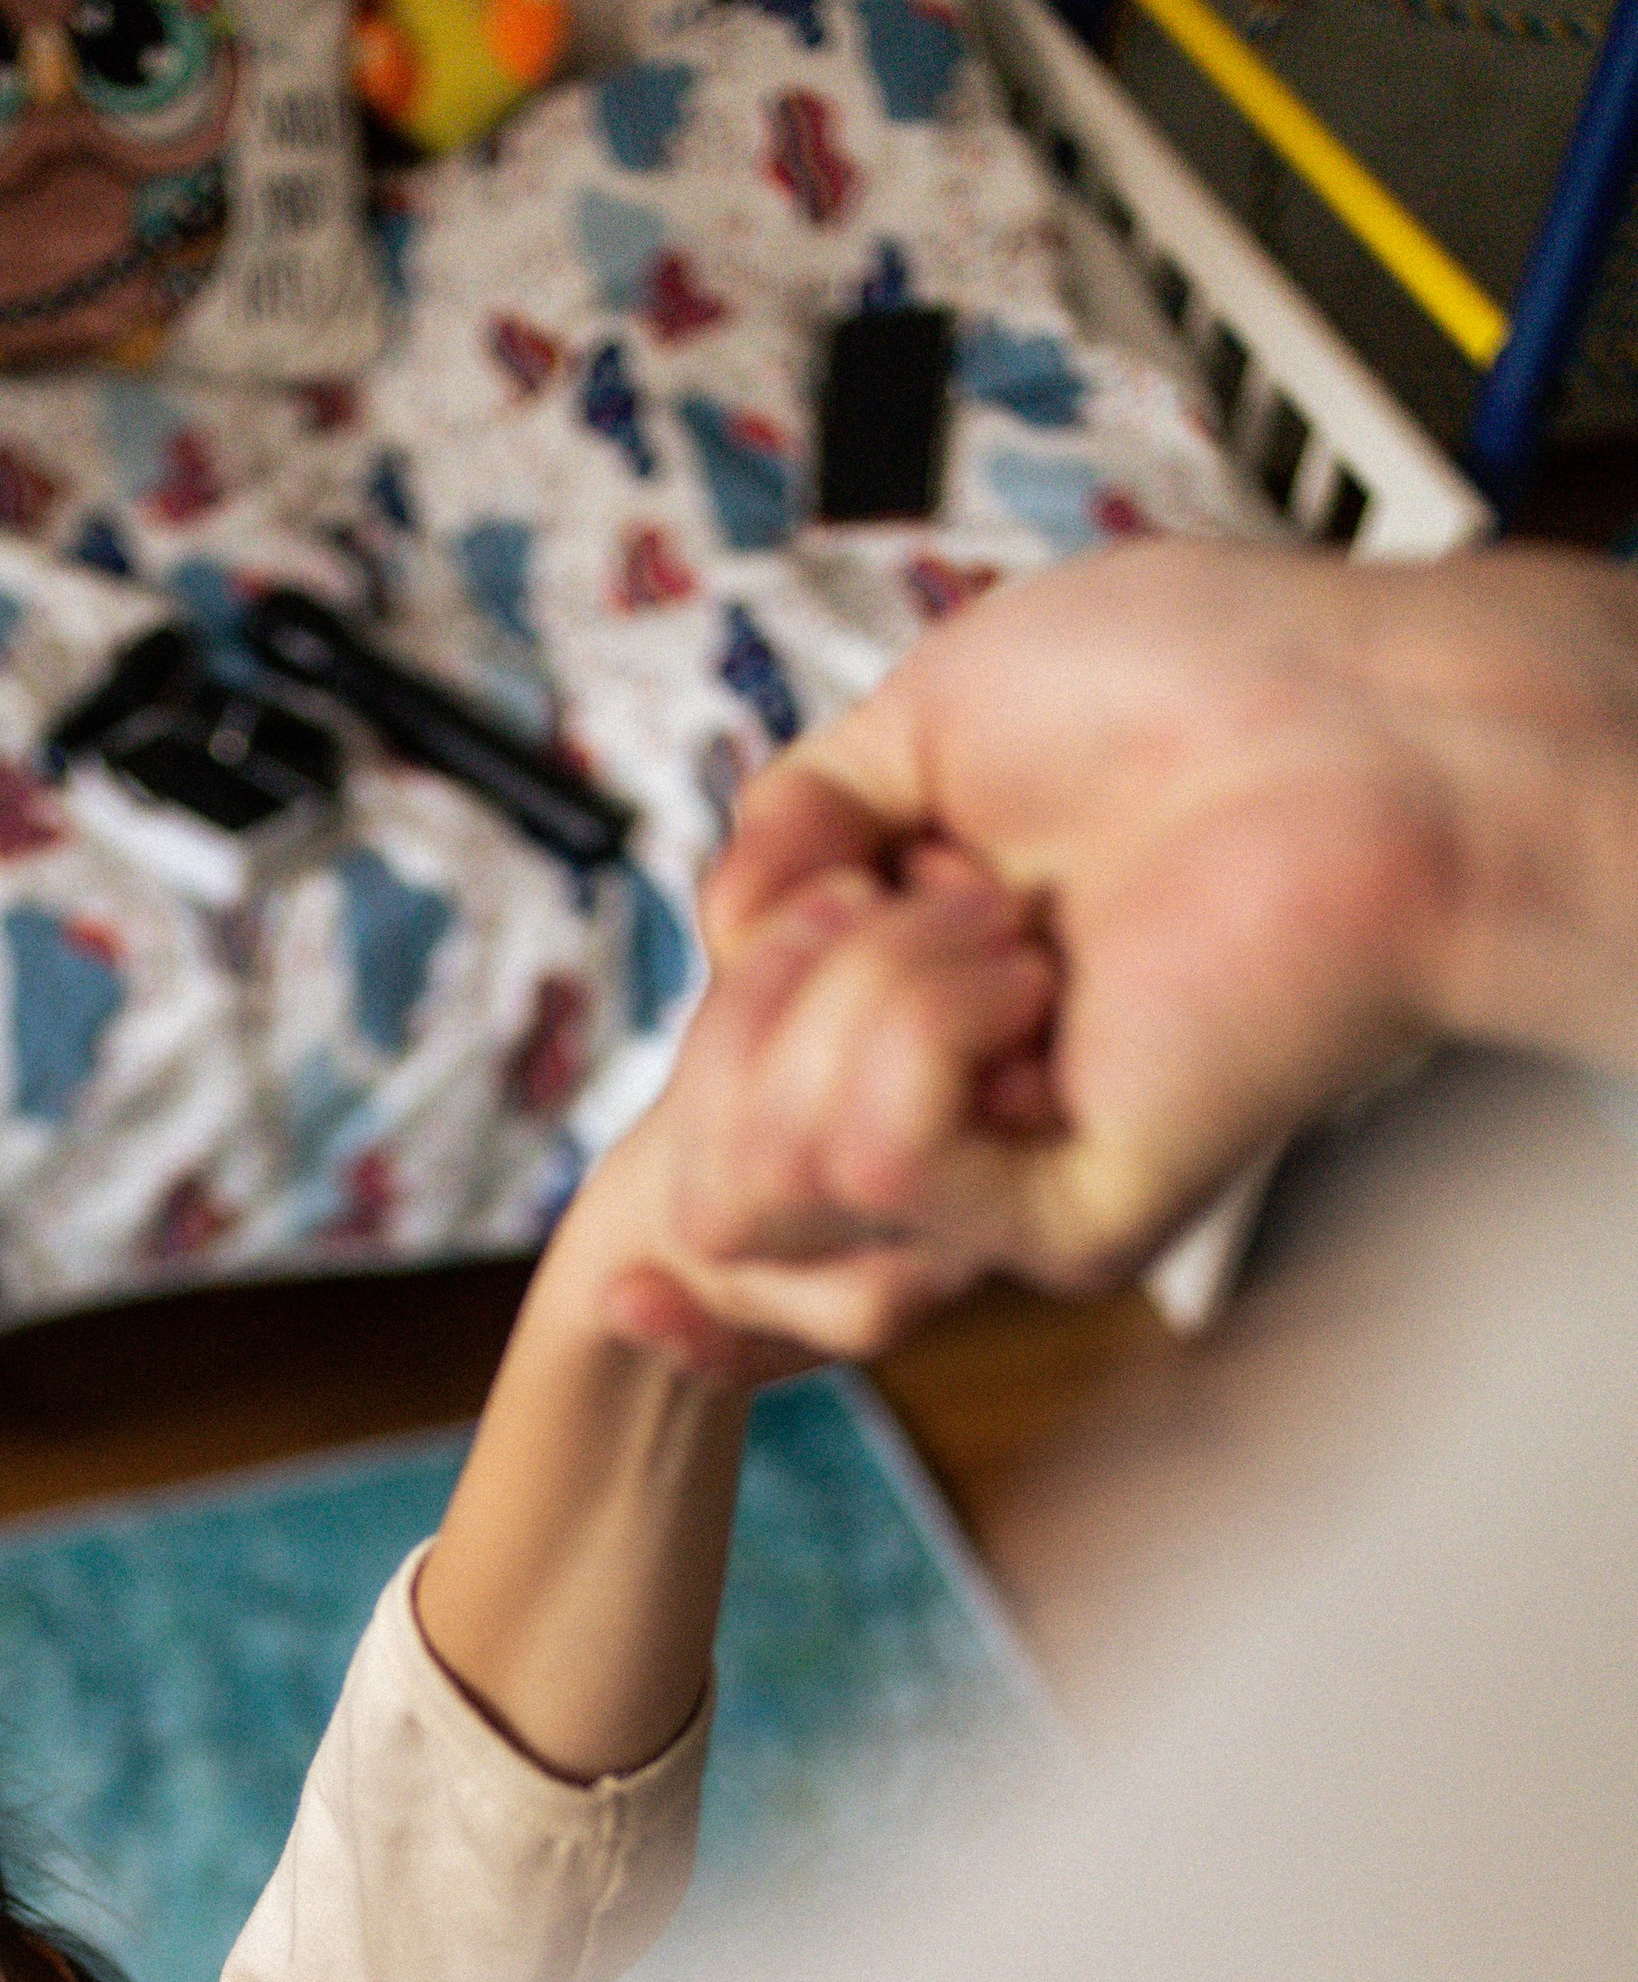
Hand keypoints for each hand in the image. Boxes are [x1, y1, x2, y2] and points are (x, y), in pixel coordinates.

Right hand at [685, 541, 1637, 1306]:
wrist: (1360, 720)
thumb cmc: (1199, 692)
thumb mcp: (918, 726)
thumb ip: (784, 831)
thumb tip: (722, 934)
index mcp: (915, 1046)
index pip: (748, 1208)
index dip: (670, 1283)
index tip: (622, 1288)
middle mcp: (960, 1135)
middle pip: (716, 1193)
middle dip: (750, 1007)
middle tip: (885, 895)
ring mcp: (1014, 1189)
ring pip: (778, 1172)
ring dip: (855, 987)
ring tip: (1001, 918)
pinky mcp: (1072, 1218)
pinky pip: (886, 1162)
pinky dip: (921, 1023)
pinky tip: (1030, 966)